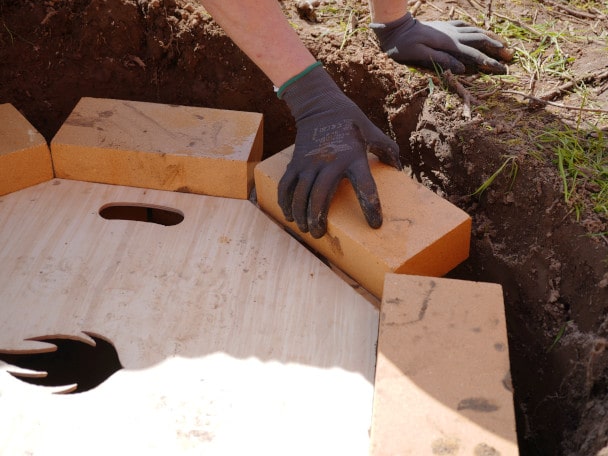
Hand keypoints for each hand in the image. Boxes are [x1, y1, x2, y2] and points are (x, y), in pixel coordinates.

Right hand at [278, 64, 400, 238]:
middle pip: (321, 196)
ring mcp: (309, 162)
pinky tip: (289, 216)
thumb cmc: (350, 121)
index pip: (365, 186)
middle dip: (318, 218)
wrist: (320, 104)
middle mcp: (330, 161)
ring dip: (301, 215)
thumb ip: (387, 150)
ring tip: (305, 229)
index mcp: (353, 157)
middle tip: (319, 233)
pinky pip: (286, 185)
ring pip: (301, 194)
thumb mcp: (372, 132)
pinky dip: (285, 203)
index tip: (375, 224)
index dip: (371, 207)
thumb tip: (398, 169)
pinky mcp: (295, 162)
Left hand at [371, 12, 511, 73]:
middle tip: (510, 58)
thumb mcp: (419, 55)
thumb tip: (462, 68)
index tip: (502, 70)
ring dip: (490, 38)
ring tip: (502, 45)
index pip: (474, 55)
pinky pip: (465, 26)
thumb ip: (441, 60)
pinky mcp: (444, 26)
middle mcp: (452, 35)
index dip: (489, 63)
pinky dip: (475, 29)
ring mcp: (449, 29)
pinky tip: (479, 31)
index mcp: (449, 44)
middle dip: (496, 50)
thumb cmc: (404, 45)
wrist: (396, 28)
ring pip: (475, 32)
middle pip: (480, 41)